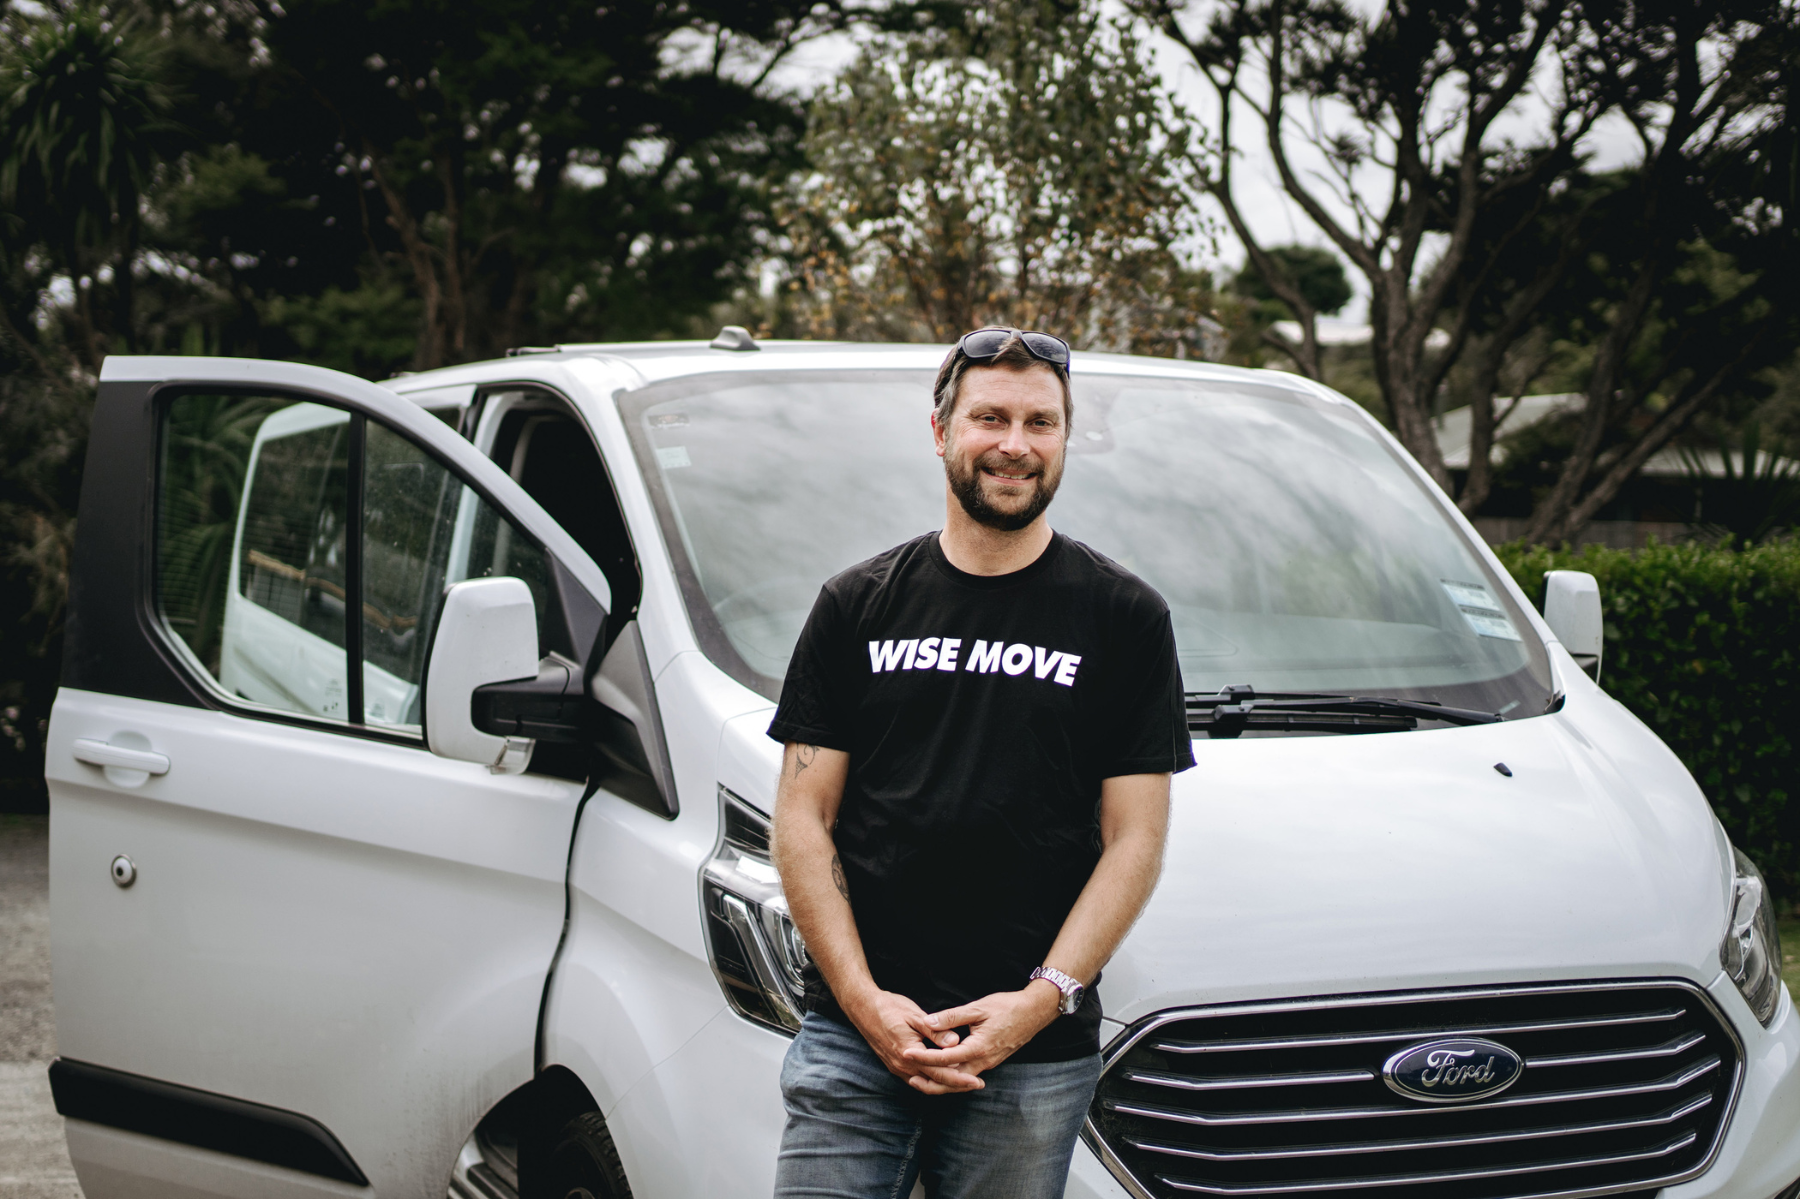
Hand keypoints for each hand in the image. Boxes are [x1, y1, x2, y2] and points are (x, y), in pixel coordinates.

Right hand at [841, 987, 980, 1094]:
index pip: (939, 1072)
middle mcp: (902, 1065)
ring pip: (925, 1083)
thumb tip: (955, 1043)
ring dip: (944, 1085)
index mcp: (909, 1053)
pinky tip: (943, 1075)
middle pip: (934, 1083)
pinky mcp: (894, 1065)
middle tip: (977, 1085)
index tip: (977, 1081)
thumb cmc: (890, 1008)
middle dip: (956, 1086)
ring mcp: (897, 1067)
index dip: (960, 1079)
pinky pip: (916, 1079)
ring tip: (964, 1082)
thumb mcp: (915, 1015)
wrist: (863, 1008)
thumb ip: (935, 1031)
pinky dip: (931, 1080)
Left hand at [899, 981, 1062, 1092]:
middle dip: (930, 1082)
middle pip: (952, 1080)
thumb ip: (952, 1016)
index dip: (924, 1057)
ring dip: (940, 1083)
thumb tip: (928, 1022)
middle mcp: (983, 1061)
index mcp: (978, 1048)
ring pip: (960, 1081)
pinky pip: (967, 1075)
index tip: (906, 1054)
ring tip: (921, 1078)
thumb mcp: (978, 1008)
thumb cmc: (1007, 1007)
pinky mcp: (990, 1062)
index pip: (945, 1058)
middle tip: (909, 1077)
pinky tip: (942, 1071)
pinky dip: (952, 1077)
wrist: (1034, 1013)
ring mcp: (988, 1064)